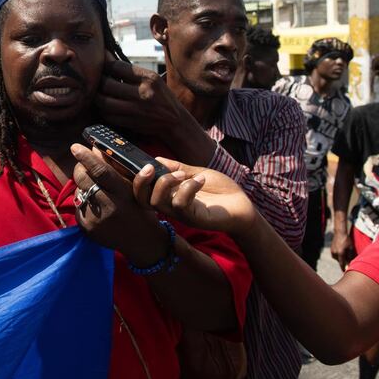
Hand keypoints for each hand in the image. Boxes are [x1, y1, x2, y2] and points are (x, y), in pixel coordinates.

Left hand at [69, 144, 167, 265]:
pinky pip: (79, 207)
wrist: (142, 241)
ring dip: (84, 186)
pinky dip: (84, 202)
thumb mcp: (133, 186)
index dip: (86, 158)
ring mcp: (95, 220)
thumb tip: (95, 148)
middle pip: (83, 179)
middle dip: (80, 167)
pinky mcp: (87, 229)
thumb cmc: (139, 208)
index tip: (75, 147)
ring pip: (79, 192)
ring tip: (98, 191)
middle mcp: (108, 207)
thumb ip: (114, 167)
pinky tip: (97, 207)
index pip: (101, 171)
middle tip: (84, 164)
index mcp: (123, 194)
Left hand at [96, 60, 214, 164]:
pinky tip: (105, 106)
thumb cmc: (161, 97)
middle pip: (107, 84)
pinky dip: (103, 110)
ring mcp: (136, 110)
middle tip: (95, 79)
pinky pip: (108, 115)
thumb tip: (106, 58)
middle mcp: (143, 93)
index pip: (117, 66)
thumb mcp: (152, 79)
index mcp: (148, 79)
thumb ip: (130, 71)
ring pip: (103, 101)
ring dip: (97, 96)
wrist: (175, 122)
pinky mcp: (130, 123)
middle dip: (98, 81)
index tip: (100, 64)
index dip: (105, 64)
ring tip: (98, 92)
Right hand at [135, 158, 256, 235]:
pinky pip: (180, 204)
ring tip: (184, 174)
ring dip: (166, 182)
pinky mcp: (194, 219)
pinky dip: (188, 188)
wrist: (243, 206)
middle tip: (150, 168)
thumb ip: (176, 168)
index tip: (144, 164)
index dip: (135, 180)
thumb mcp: (196, 173)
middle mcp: (171, 207)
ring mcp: (181, 214)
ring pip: (157, 202)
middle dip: (140, 182)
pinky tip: (200, 180)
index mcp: (169, 196)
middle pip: (141, 200)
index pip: (142, 192)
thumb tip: (155, 159)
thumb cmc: (220, 191)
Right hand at [330, 229, 355, 271]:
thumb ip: (350, 256)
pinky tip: (341, 251)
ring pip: (337, 258)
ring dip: (340, 258)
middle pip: (339, 261)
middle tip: (347, 262)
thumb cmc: (347, 240)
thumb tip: (350, 263)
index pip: (341, 264)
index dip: (343, 268)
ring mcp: (332, 251)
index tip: (345, 272)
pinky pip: (335, 255)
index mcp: (340, 253)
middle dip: (343, 262)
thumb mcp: (350, 248)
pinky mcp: (331, 249)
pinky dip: (338, 255)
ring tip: (345, 253)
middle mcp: (335, 253)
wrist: (340, 233)